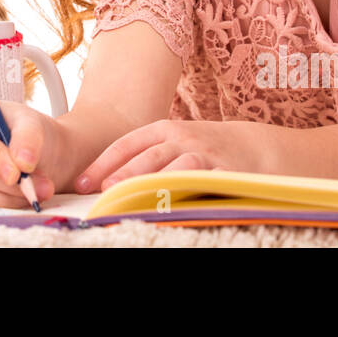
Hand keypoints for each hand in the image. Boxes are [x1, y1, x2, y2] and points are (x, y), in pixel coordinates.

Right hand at [0, 100, 58, 208]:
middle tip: (43, 186)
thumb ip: (28, 138)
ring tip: (37, 191)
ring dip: (9, 197)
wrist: (25, 150)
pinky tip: (21, 196)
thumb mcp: (31, 123)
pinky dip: (4, 205)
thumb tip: (23, 163)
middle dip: (10, 183)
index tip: (18, 173)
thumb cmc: (23, 130)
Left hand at [74, 120, 244, 192]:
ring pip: (178, 169)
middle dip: (125, 175)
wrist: (256, 146)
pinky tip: (176, 208)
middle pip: (149, 157)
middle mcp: (183, 139)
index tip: (82, 184)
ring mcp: (206, 156)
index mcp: (164, 129)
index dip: (102, 163)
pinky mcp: (227, 174)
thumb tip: (99, 181)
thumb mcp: (172, 142)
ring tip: (134, 201)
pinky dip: (192, 195)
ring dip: (155, 186)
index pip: (126, 144)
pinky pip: (208, 185)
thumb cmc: (203, 148)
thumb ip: (143, 156)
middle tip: (104, 192)